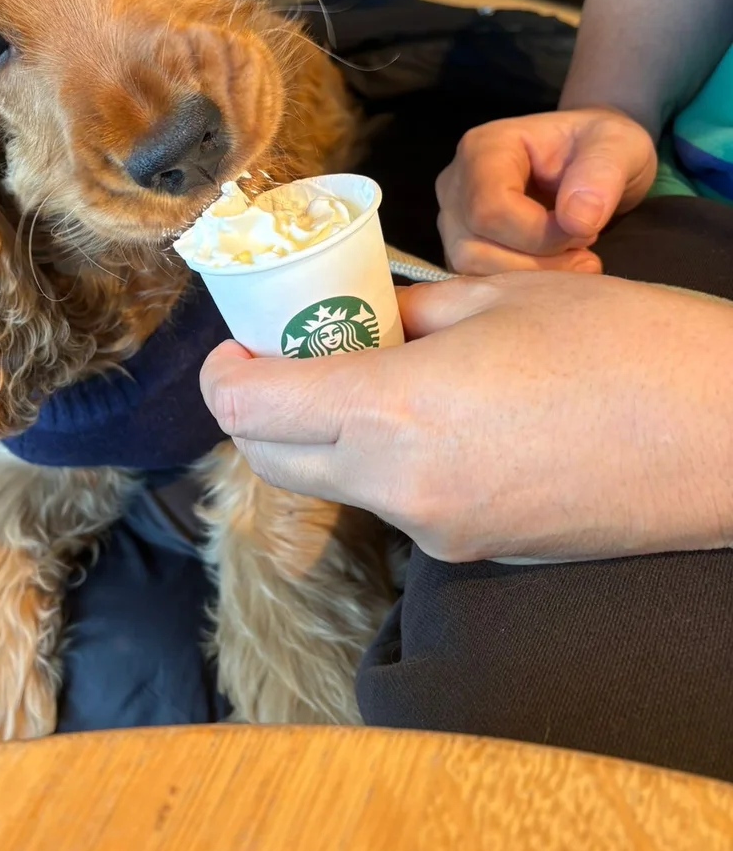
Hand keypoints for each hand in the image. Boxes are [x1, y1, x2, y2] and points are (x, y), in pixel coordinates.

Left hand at [201, 273, 731, 561]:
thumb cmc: (626, 345)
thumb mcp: (496, 298)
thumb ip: (402, 313)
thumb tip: (356, 321)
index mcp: (392, 412)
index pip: (249, 409)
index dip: (225, 374)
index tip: (237, 346)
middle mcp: (401, 488)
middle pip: (274, 460)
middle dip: (261, 408)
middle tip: (292, 355)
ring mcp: (440, 532)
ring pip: (337, 483)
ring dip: (329, 434)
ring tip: (382, 373)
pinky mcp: (477, 551)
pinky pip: (400, 503)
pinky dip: (390, 461)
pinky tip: (443, 416)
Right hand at [435, 108, 656, 274]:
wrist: (590, 159)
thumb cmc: (600, 146)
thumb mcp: (619, 145)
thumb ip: (602, 174)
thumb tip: (576, 221)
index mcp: (483, 148)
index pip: (489, 209)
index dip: (539, 234)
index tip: (585, 230)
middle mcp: (456, 184)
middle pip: (474, 247)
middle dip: (538, 261)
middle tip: (585, 249)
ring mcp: (454, 219)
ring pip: (472, 270)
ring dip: (531, 277)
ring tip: (574, 258)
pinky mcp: (463, 246)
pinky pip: (478, 280)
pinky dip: (521, 285)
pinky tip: (556, 267)